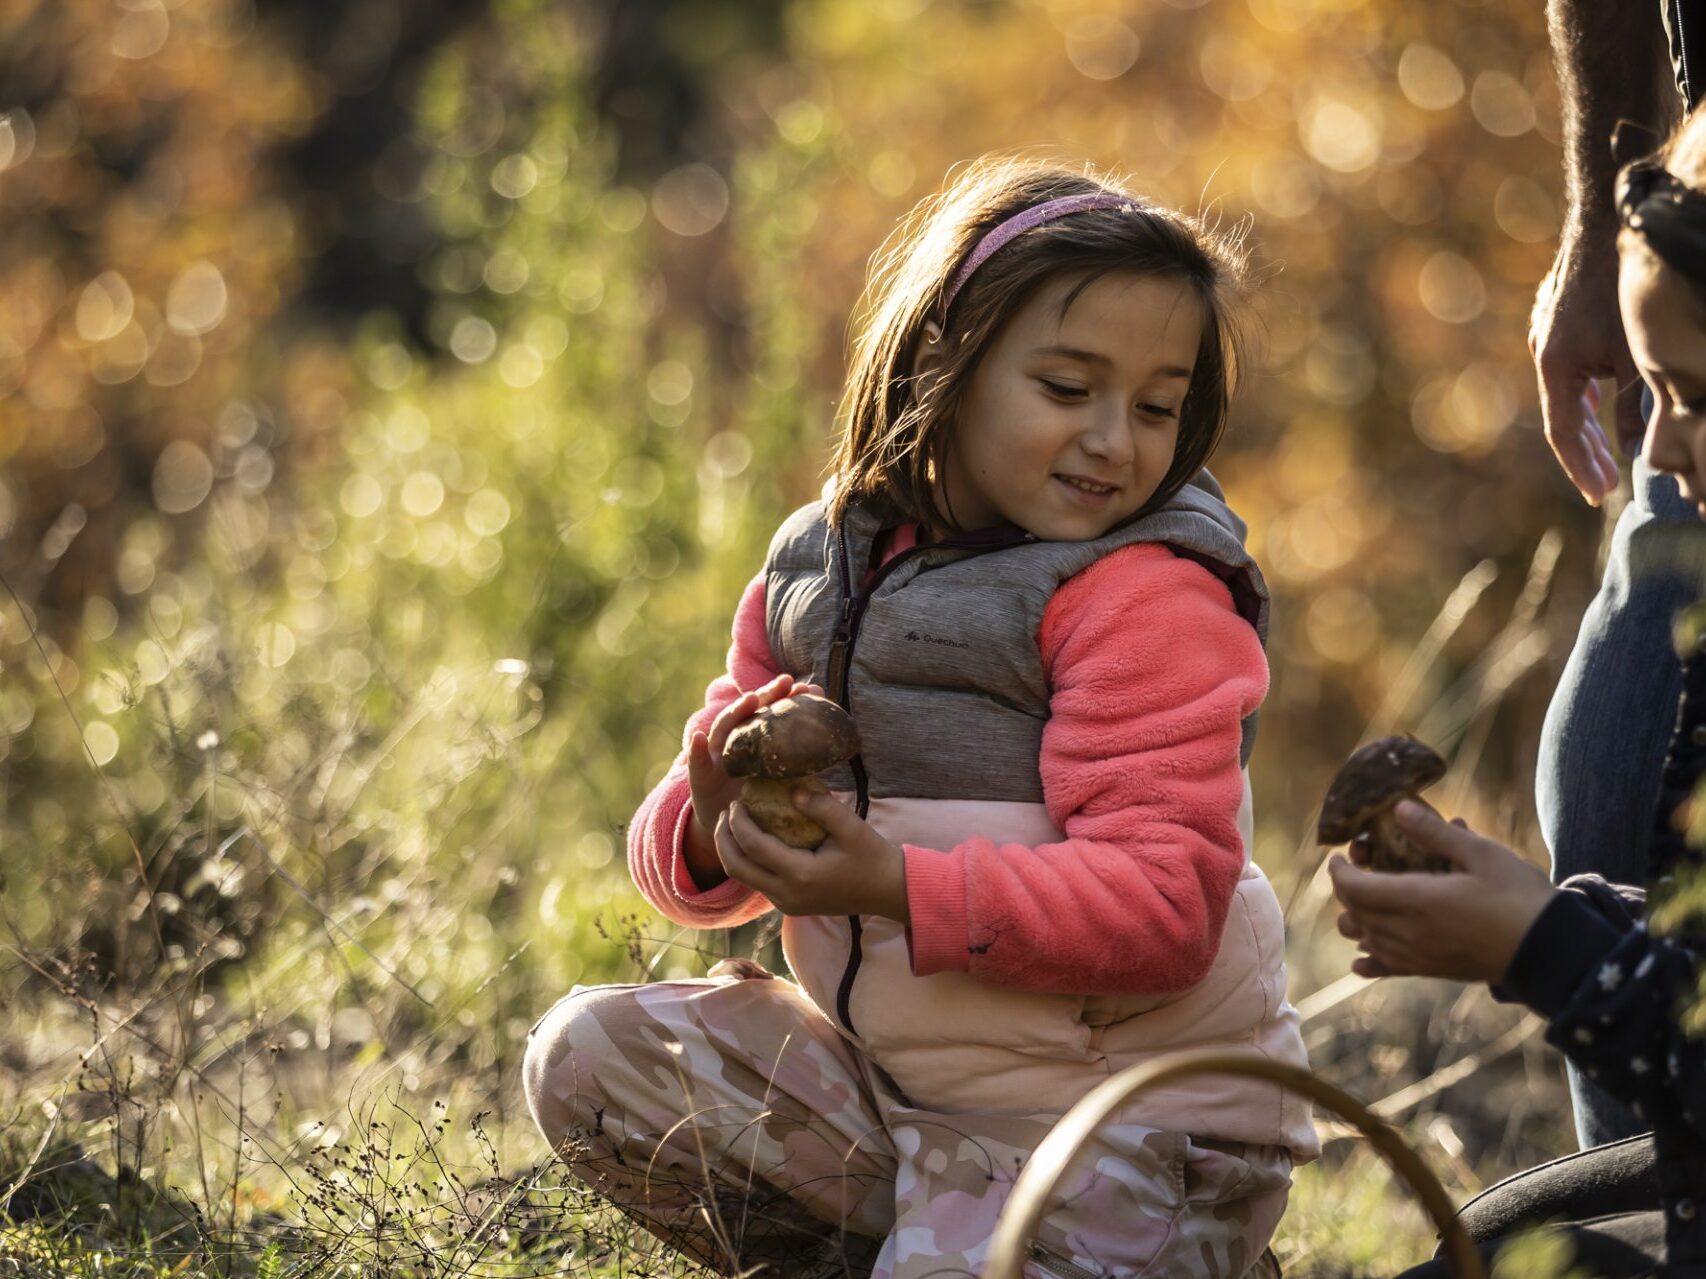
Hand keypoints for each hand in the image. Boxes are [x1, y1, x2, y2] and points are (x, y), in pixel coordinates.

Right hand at [685, 674, 820, 880]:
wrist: (730, 830)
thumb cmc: (759, 802)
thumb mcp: (780, 782)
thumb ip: (798, 762)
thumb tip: (834, 743)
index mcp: (755, 741)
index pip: (772, 714)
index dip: (788, 699)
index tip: (808, 687)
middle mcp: (735, 742)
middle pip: (749, 713)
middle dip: (766, 695)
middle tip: (785, 681)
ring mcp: (716, 756)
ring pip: (724, 728)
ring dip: (736, 712)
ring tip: (749, 700)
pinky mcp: (699, 777)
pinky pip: (697, 762)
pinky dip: (697, 750)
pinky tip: (699, 738)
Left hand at [713, 790, 909, 921]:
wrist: (888, 891)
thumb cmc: (873, 857)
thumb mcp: (852, 828)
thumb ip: (822, 807)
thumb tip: (792, 789)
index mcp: (800, 875)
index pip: (754, 847)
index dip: (738, 823)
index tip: (735, 801)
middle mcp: (787, 895)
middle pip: (736, 868)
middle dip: (724, 839)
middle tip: (725, 813)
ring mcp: (787, 904)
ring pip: (743, 878)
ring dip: (732, 851)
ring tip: (732, 824)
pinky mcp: (790, 905)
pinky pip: (757, 882)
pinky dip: (748, 860)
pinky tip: (753, 839)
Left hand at [1328, 801, 1556, 983]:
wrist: (1551, 950)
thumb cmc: (1519, 896)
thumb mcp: (1482, 854)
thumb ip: (1435, 833)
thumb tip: (1399, 808)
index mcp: (1418, 900)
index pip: (1356, 888)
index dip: (1339, 871)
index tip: (1339, 854)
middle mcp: (1410, 932)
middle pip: (1356, 912)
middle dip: (1347, 887)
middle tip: (1357, 865)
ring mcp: (1419, 956)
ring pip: (1366, 940)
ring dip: (1356, 918)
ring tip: (1364, 898)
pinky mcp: (1432, 971)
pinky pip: (1388, 970)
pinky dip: (1369, 961)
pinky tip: (1360, 960)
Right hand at [1529, 230, 1643, 503]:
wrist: (1605, 219)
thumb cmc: (1621, 283)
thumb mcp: (1638, 352)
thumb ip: (1638, 403)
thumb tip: (1639, 448)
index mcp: (1555, 365)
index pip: (1563, 434)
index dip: (1583, 469)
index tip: (1601, 497)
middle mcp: (1542, 353)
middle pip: (1562, 417)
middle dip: (1587, 453)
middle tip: (1609, 485)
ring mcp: (1547, 334)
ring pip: (1566, 391)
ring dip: (1588, 421)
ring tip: (1610, 451)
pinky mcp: (1558, 319)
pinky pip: (1570, 367)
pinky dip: (1587, 391)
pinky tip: (1603, 397)